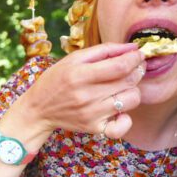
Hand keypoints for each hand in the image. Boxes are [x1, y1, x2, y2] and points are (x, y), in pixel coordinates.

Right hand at [20, 42, 144, 138]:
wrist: (39, 109)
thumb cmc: (57, 79)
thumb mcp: (74, 59)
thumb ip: (104, 50)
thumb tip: (132, 47)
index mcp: (80, 75)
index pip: (120, 66)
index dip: (134, 58)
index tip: (138, 54)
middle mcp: (86, 96)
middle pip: (128, 81)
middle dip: (137, 70)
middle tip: (134, 66)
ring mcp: (91, 114)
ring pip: (130, 100)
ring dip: (132, 90)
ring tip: (122, 86)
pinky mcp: (94, 128)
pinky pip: (122, 126)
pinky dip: (126, 118)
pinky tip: (120, 110)